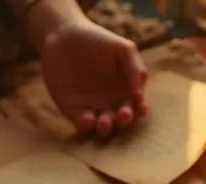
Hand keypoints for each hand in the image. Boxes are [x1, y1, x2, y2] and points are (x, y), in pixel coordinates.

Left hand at [40, 20, 146, 137]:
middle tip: (123, 116)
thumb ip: (135, 69)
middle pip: (120, 119)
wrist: (64, 34)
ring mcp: (91, 107)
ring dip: (105, 128)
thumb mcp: (123, 49)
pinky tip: (88, 119)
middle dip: (124, 121)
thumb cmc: (97, 39)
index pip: (136, 106)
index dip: (140, 111)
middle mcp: (110, 102)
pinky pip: (81, 122)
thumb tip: (139, 96)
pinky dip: (85, 125)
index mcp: (124, 90)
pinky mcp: (72, 109)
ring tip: (104, 123)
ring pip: (102, 125)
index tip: (141, 108)